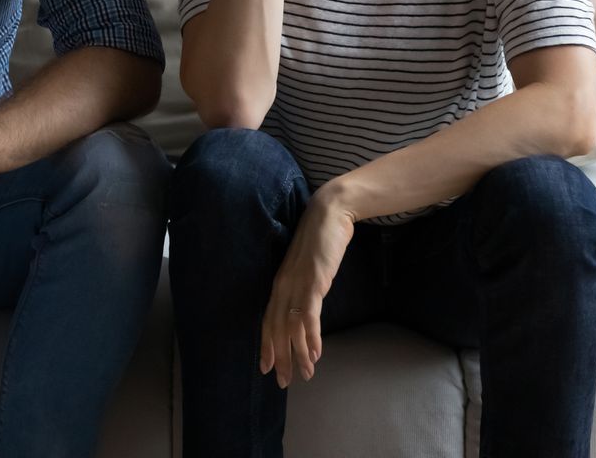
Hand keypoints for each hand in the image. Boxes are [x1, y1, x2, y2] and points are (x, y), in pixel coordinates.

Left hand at [261, 189, 355, 387]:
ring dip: (298, 354)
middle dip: (279, 357)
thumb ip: (303, 285)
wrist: (329, 213)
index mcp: (279, 282)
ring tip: (304, 375)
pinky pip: (308, 317)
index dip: (266, 344)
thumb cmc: (320, 239)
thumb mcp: (307, 266)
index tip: (266, 367)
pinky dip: (311, 339)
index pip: (268, 320)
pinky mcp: (313, 283)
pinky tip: (315, 354)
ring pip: (291, 328)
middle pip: (275, 329)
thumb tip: (306, 306)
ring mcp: (297, 285)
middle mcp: (283, 286)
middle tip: (283, 382)